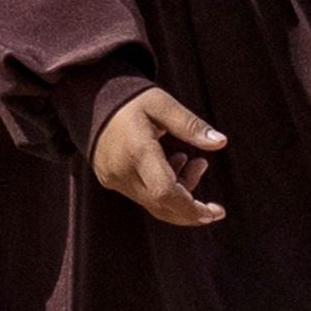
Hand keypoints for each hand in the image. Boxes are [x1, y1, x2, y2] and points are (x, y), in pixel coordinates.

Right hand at [90, 87, 226, 226]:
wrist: (89, 98)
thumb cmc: (130, 99)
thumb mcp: (162, 104)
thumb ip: (190, 125)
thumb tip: (220, 142)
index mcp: (138, 151)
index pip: (165, 193)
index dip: (192, 208)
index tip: (215, 212)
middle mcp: (122, 171)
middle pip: (161, 206)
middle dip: (191, 206)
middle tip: (214, 203)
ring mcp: (113, 179)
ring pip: (153, 203)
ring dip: (179, 193)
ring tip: (193, 161)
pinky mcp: (110, 181)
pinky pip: (141, 195)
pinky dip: (162, 189)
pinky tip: (173, 164)